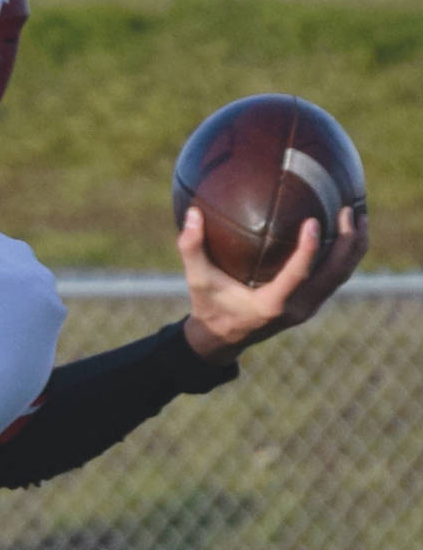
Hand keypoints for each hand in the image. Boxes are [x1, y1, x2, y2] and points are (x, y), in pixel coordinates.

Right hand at [179, 202, 367, 361]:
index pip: (297, 276)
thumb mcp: (197, 280)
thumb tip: (191, 212)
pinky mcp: (311, 303)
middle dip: (347, 242)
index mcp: (270, 306)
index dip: (308, 249)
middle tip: (349, 210)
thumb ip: (192, 249)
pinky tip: (346, 229)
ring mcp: (307, 308)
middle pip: (334, 275)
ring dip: (353, 247)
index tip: (313, 220)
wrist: (221, 340)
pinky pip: (337, 276)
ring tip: (358, 216)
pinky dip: (345, 254)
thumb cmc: (209, 306)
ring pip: (342, 275)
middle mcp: (296, 309)